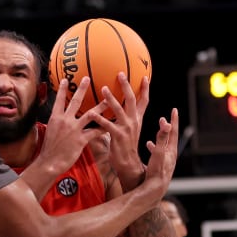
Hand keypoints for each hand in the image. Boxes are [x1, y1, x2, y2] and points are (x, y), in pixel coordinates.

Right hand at [39, 77, 107, 175]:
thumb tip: (58, 117)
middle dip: (81, 89)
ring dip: (100, 106)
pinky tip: (111, 125)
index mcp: (55, 118)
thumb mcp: (49, 131)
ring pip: (90, 114)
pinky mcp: (81, 139)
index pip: (58, 100)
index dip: (62, 89)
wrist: (49, 162)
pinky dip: (103, 128)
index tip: (65, 79)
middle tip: (87, 78)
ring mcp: (73, 129)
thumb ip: (56, 123)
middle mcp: (64, 120)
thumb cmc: (49, 148)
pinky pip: (95, 131)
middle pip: (75, 102)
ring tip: (109, 99)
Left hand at [98, 73, 149, 189]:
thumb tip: (113, 108)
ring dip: (111, 98)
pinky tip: (91, 112)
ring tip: (103, 88)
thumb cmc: (124, 146)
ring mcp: (126, 128)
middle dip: (127, 86)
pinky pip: (107, 125)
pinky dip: (99, 118)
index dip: (145, 89)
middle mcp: (134, 121)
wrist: (128, 163)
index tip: (144, 76)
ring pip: (119, 110)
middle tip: (120, 73)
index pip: (143, 101)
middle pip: (132, 100)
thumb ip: (122, 118)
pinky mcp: (118, 136)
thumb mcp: (127, 129)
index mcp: (137, 119)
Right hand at [143, 108, 179, 200]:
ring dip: (160, 137)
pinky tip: (148, 146)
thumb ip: (162, 138)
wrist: (155, 189)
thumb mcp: (158, 153)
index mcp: (171, 150)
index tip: (174, 110)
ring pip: (164, 145)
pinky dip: (154, 146)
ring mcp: (166, 160)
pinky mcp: (161, 165)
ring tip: (158, 130)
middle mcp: (171, 154)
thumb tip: (166, 123)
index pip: (173, 131)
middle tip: (165, 118)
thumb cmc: (156, 171)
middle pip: (170, 137)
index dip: (173, 120)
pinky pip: (158, 152)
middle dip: (167, 127)